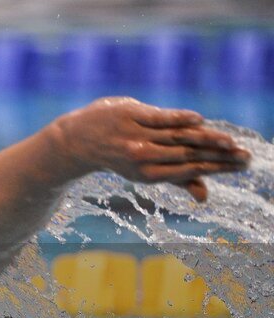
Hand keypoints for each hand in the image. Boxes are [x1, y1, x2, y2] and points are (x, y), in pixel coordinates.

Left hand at [51, 97, 250, 201]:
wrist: (77, 139)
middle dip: (220, 157)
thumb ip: (175, 178)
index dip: (217, 168)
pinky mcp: (130, 114)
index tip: (242, 165)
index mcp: (147, 174)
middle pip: (188, 155)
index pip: (190, 170)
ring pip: (177, 138)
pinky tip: (200, 120)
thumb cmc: (118, 154)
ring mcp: (135, 136)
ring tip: (231, 142)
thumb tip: (204, 198)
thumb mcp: (143, 170)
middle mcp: (142, 157)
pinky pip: (159, 117)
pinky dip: (180, 119)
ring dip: (206, 140)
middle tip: (246, 156)